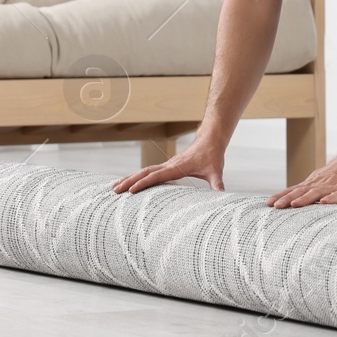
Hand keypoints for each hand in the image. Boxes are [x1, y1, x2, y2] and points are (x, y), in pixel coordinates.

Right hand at [111, 138, 225, 193]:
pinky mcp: (167, 166)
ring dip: (129, 178)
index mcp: (177, 167)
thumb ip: (218, 184)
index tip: (131, 190)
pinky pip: (148, 172)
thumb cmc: (212, 156)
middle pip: (144, 172)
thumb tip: (222, 195)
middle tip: (114, 190)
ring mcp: (166, 165)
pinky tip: (129, 182)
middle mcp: (168, 165)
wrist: (210, 141)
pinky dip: (136, 177)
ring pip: (143, 171)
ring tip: (114, 187)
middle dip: (129, 181)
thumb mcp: (216, 171)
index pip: (157, 175)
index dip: (144, 183)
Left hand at [266, 153, 336, 208]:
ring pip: (316, 193)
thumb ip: (310, 191)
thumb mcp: (321, 181)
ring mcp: (332, 187)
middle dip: (287, 199)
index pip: (293, 190)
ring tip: (294, 205)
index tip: (268, 203)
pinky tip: (325, 203)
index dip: (281, 196)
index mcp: (312, 184)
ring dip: (304, 199)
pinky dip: (331, 199)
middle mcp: (319, 185)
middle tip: (275, 206)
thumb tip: (294, 201)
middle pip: (300, 192)